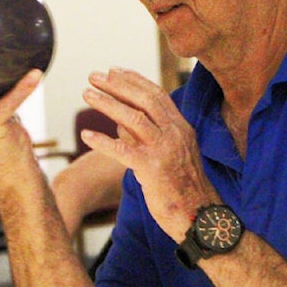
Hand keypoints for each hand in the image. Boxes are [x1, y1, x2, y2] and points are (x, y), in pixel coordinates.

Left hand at [80, 68, 217, 241]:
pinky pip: (124, 152)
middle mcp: (175, 134)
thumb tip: (120, 121)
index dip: (134, 81)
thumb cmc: (183, 187)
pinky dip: (104, 141)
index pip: (157, 95)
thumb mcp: (170, 154)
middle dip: (117, 85)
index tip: (113, 71)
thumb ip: (146, 136)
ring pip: (134, 118)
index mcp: (181, 127)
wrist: (200, 216)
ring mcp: (165, 151)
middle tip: (94, 77)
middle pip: (145, 100)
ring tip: (87, 94)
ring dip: (108, 104)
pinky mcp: (153, 170)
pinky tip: (86, 136)